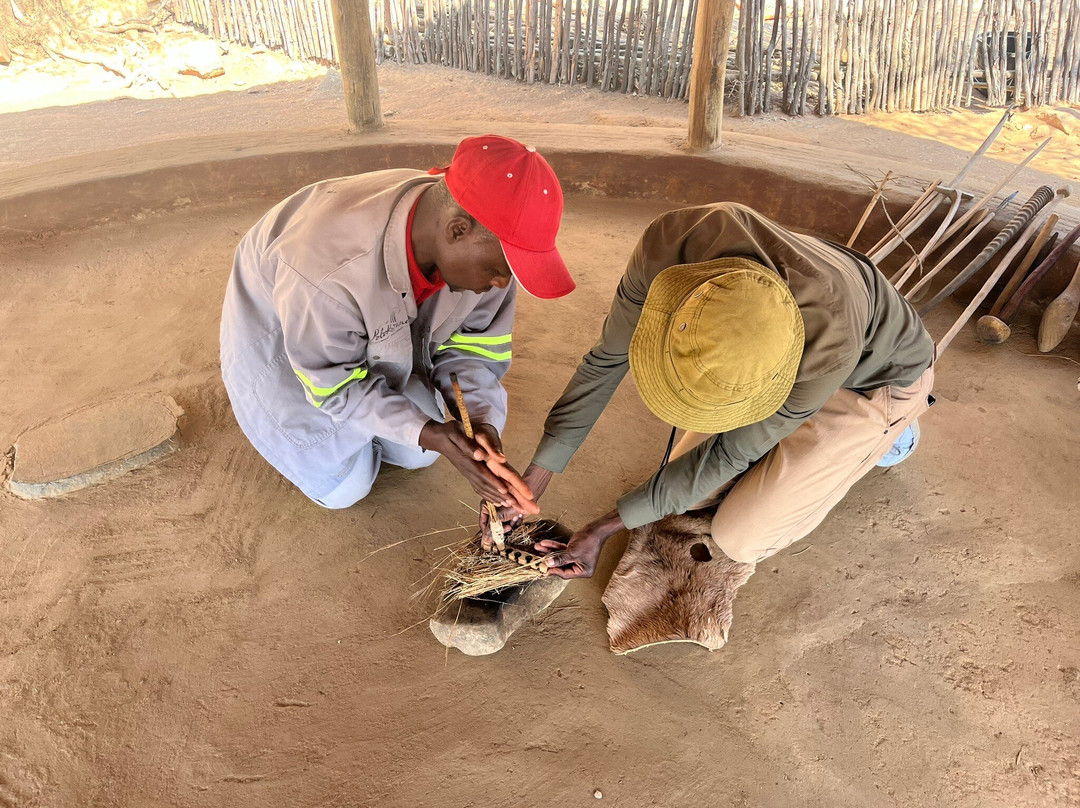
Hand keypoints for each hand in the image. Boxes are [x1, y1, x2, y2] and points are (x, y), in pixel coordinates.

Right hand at [419, 420, 536, 511]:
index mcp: (467, 460)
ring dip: (496, 498)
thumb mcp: (456, 433)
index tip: (505, 490)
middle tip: (514, 503)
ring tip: (510, 505)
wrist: (439, 438)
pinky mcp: (469, 475)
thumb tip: (479, 454)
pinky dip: (489, 496)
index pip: (482, 473)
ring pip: (483, 489)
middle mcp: (468, 470)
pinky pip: (479, 488)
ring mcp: (468, 474)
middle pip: (485, 485)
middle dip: (499, 495)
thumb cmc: (450, 433)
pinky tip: (497, 501)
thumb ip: (467, 445)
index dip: (493, 482)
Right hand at [480, 463, 554, 548]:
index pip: (484, 524)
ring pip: (503, 528)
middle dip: (502, 528)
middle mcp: (494, 511)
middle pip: (494, 527)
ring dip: (510, 524)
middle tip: (508, 527)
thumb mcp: (499, 516)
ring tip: (514, 517)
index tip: (492, 538)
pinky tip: (518, 517)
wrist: (528, 498)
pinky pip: (511, 526)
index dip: (488, 532)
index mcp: (486, 508)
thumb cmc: (513, 501)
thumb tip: (485, 541)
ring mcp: (503, 514)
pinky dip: (515, 523)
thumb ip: (491, 528)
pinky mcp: (511, 517)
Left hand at [539, 509, 624, 579]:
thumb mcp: (573, 552)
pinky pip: (562, 550)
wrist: (596, 528)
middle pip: (561, 565)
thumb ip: (560, 559)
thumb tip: (548, 564)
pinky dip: (554, 546)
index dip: (553, 570)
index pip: (565, 574)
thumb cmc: (589, 541)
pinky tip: (544, 543)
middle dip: (548, 559)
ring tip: (538, 547)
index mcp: (583, 571)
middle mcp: (580, 566)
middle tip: (537, 558)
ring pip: (559, 556)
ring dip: (548, 551)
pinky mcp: (574, 550)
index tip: (542, 567)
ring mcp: (577, 558)